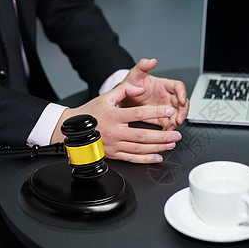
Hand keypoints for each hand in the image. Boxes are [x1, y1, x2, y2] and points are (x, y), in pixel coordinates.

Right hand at [51, 79, 181, 163]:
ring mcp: (114, 145)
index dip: (155, 112)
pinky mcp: (114, 155)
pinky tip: (158, 157)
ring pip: (139, 148)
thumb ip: (124, 89)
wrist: (72, 131)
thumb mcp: (105, 97)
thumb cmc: (90, 114)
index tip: (169, 111)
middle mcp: (115, 132)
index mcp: (114, 116)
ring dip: (158, 147)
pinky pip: (132, 159)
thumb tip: (139, 88)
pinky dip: (146, 159)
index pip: (138, 114)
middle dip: (162, 135)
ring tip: (171, 144)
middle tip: (176, 134)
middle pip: (142, 135)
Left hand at [119, 58, 188, 130]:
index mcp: (164, 85)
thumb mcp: (134, 75)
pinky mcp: (161, 118)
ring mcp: (165, 108)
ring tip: (172, 126)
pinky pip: (169, 124)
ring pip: (178, 114)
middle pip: (182, 103)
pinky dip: (169, 128)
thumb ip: (143, 66)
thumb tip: (152, 60)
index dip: (182, 93)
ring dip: (177, 120)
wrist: (121, 99)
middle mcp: (167, 97)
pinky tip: (166, 132)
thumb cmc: (130, 86)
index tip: (181, 100)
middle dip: (183, 111)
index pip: (178, 87)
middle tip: (179, 118)